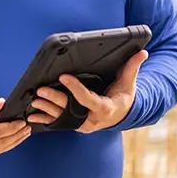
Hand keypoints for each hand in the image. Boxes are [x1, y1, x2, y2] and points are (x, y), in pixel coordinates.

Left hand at [26, 50, 148, 133]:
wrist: (120, 115)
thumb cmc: (123, 97)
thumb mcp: (129, 83)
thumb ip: (133, 67)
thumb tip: (143, 52)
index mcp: (105, 109)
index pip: (88, 99)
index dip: (75, 89)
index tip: (63, 76)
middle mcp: (92, 120)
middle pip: (70, 109)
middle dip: (55, 99)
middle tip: (41, 90)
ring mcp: (82, 124)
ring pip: (62, 117)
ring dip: (47, 109)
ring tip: (34, 100)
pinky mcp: (74, 125)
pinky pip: (58, 123)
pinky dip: (45, 119)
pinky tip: (33, 116)